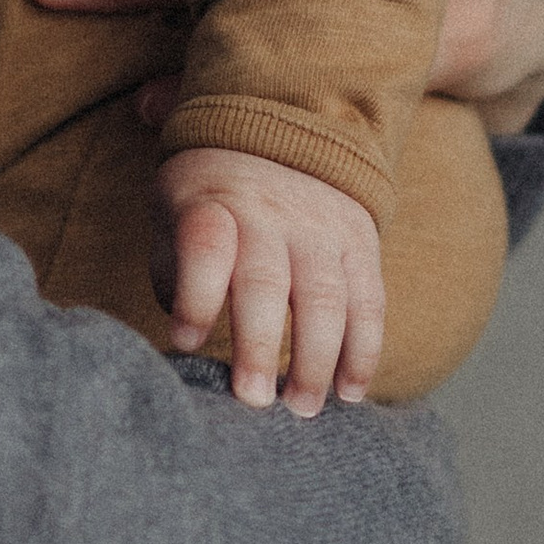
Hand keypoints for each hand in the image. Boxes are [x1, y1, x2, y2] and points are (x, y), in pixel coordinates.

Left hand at [155, 148, 382, 414]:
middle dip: (259, 346)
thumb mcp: (174, 216)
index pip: (205, 246)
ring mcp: (320, 227)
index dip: (195, 297)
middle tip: (251, 400)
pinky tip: (350, 392)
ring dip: (315, 360)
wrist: (282, 135)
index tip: (184, 343)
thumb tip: (186, 341)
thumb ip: (175, 272)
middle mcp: (268, 213)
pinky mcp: (360, 241)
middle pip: (265, 281)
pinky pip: (369, 300)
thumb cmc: (210, 202)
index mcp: (212, 203)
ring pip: (325, 297)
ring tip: (300, 408)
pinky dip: (363, 351)